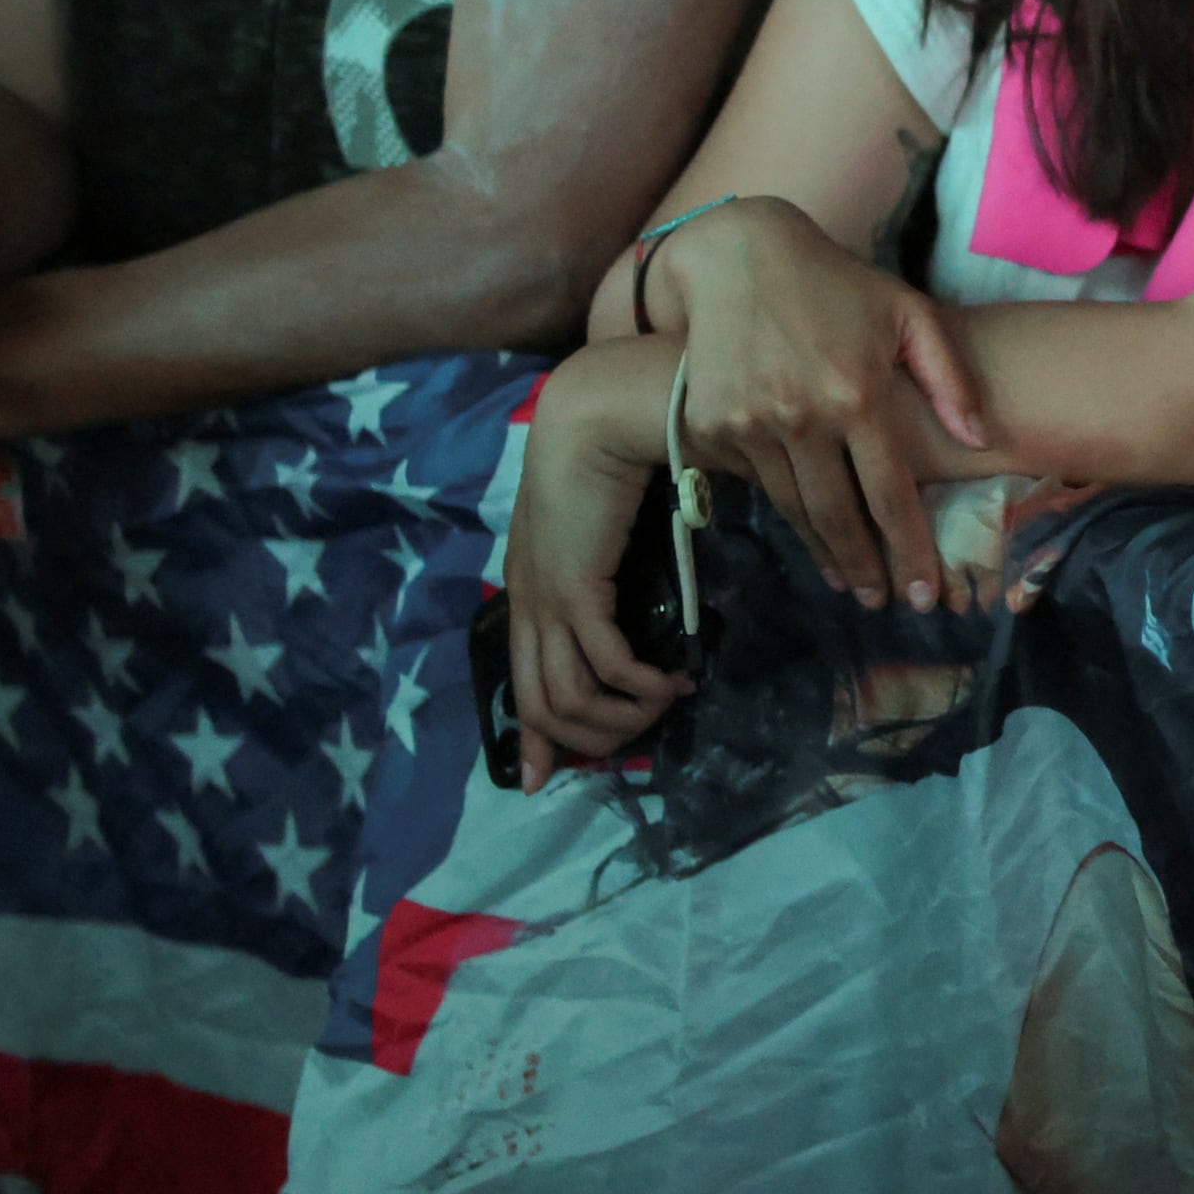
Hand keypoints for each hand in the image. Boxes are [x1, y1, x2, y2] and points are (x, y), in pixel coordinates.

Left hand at [503, 371, 690, 781]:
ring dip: (625, 716)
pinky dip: (639, 686)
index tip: (543, 780)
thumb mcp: (605, 525)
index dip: (536, 737)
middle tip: (645, 736)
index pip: (520, 682)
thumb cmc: (612, 457)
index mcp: (530, 589)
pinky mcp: (575, 588)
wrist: (600, 413)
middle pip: (541, 706)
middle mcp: (529, 602)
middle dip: (592, 740)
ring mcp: (547, 598)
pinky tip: (673, 680)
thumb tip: (647, 598)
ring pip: (568, 698)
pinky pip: (605, 664)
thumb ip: (614, 563)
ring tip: (668, 701)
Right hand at [641, 196, 991, 616]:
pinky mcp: (710, 423)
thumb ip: (949, 378)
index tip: (925, 594)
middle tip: (881, 603)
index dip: (909, 550)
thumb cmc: (838, 284)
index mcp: (858, 393)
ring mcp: (751, 422)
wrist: (738, 255)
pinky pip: (756, 481)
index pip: (890, 494)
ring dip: (823, 551)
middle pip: (839, 516)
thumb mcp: (908, 313)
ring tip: (848, 580)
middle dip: (865, 569)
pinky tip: (807, 530)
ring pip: (795, 508)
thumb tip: (979, 439)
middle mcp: (803, 415)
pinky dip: (784, 510)